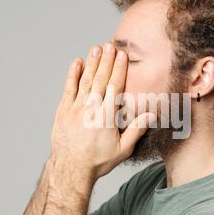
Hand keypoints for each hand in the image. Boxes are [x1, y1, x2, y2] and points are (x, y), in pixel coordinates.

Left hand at [50, 41, 154, 191]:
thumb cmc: (97, 161)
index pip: (114, 87)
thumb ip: (136, 130)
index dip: (119, 70)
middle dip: (106, 61)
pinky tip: (76, 63)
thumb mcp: (122, 150)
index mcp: (106, 116)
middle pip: (100, 79)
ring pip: (85, 81)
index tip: (122, 55)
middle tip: (110, 45)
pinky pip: (68, 89)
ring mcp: (75, 108)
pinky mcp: (63, 111)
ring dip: (91, 63)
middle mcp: (91, 108)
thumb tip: (150, 114)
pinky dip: (72, 75)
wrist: (70, 169)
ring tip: (96, 48)